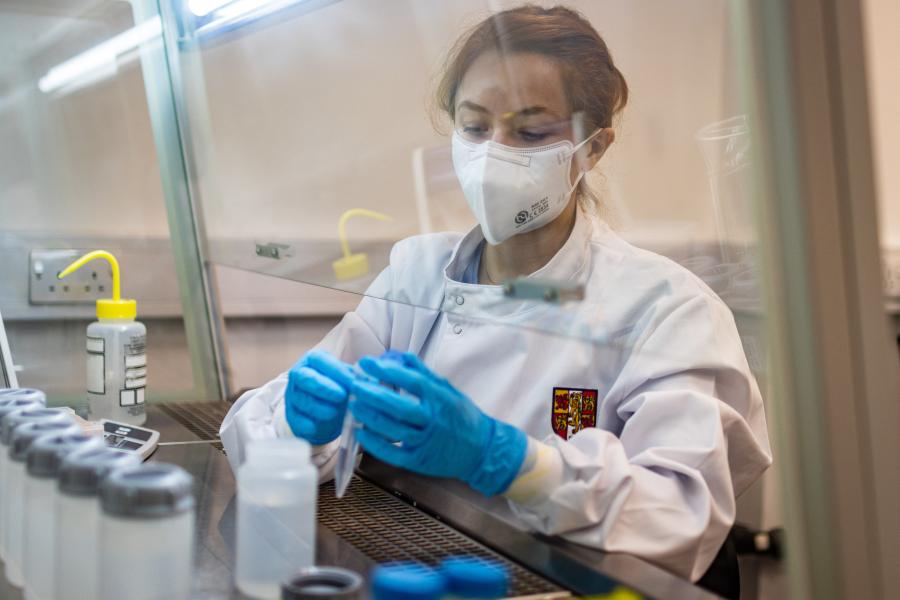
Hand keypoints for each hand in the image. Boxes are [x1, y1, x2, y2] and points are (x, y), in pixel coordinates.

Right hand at [285, 349, 355, 444]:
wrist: (324, 412)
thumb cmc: (338, 389)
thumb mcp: (345, 379)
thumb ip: (354, 377)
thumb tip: (368, 380)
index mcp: (313, 361)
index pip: (321, 360)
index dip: (336, 371)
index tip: (353, 382)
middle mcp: (299, 375)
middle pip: (305, 378)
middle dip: (324, 387)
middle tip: (342, 396)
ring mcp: (293, 395)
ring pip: (302, 400)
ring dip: (319, 407)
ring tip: (335, 412)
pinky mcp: (291, 415)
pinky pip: (296, 419)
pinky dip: (306, 424)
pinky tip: (316, 427)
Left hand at [349, 352, 526, 495]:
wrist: (481, 450)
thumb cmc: (462, 417)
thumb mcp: (448, 390)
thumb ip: (423, 374)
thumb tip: (399, 356)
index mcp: (441, 400)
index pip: (413, 382)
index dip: (389, 372)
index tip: (368, 363)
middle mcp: (434, 421)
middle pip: (400, 407)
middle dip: (374, 395)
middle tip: (355, 385)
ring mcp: (426, 442)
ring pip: (394, 430)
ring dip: (371, 417)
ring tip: (354, 406)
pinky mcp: (419, 461)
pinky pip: (393, 453)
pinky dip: (375, 444)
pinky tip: (362, 433)